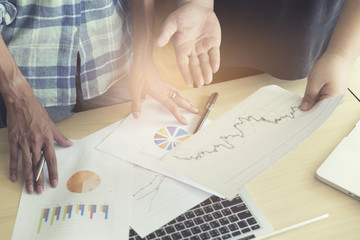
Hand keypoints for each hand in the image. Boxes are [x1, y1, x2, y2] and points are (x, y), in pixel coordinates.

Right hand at [5, 75, 71, 193]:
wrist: (21, 102)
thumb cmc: (37, 113)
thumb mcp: (52, 124)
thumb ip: (60, 137)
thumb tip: (70, 144)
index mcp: (47, 139)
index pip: (51, 160)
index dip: (53, 172)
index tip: (54, 183)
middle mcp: (36, 142)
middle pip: (38, 165)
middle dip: (39, 180)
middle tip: (39, 191)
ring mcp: (23, 142)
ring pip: (27, 164)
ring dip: (28, 178)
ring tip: (29, 189)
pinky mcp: (13, 141)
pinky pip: (14, 158)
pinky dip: (14, 169)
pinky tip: (15, 178)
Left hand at [129, 56, 198, 123]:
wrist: (142, 60)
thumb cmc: (138, 74)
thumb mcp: (134, 91)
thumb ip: (136, 104)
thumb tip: (136, 116)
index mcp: (160, 94)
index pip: (172, 107)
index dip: (179, 115)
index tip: (185, 121)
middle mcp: (165, 90)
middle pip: (180, 100)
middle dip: (189, 106)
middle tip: (196, 111)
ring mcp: (165, 85)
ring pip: (179, 93)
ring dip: (186, 99)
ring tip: (191, 104)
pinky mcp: (163, 81)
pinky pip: (175, 88)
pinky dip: (180, 92)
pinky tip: (180, 93)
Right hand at [157, 1, 220, 86]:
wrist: (197, 7)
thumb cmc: (182, 14)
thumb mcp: (172, 22)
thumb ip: (165, 33)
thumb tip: (158, 43)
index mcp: (182, 48)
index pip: (183, 64)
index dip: (186, 74)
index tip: (189, 83)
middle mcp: (192, 50)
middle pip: (195, 66)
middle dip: (198, 75)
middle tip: (200, 84)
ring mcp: (203, 47)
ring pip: (205, 62)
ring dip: (206, 72)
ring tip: (208, 80)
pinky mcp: (213, 43)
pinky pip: (214, 54)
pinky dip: (215, 61)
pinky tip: (215, 69)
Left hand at [300, 51, 351, 110]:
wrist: (339, 55)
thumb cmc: (330, 65)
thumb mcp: (314, 82)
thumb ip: (309, 97)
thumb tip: (304, 108)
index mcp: (335, 99)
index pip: (319, 112)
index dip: (307, 114)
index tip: (297, 115)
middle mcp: (337, 100)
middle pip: (320, 109)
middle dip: (308, 109)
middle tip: (295, 110)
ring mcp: (336, 97)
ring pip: (320, 104)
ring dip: (310, 104)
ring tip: (300, 104)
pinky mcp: (333, 93)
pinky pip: (322, 99)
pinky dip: (314, 99)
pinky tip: (306, 99)